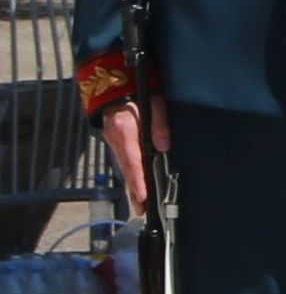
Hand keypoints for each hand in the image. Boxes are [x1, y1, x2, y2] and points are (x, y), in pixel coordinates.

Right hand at [98, 99, 166, 214]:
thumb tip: (164, 147)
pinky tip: (136, 187)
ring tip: (140, 204)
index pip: (133, 160)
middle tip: (142, 210)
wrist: (114, 84)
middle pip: (127, 169)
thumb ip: (159, 125)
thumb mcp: (154, 103)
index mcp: (124, 130)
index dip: (138, 179)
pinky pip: (123, 162)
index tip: (143, 195)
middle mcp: (115, 139)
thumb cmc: (138, 91)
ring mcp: (112, 141)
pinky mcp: (114, 141)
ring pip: (124, 167)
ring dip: (132, 185)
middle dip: (135, 190)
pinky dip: (130, 175)